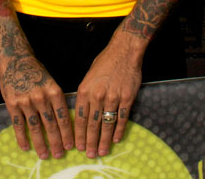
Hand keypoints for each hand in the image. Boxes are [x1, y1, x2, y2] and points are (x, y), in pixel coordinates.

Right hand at [0, 56, 72, 159]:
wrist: (16, 60)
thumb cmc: (36, 72)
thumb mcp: (51, 82)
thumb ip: (56, 100)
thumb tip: (64, 121)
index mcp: (54, 91)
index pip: (63, 117)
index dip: (67, 133)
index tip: (70, 146)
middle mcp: (41, 97)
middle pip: (51, 125)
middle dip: (56, 142)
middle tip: (59, 155)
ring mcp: (26, 102)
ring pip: (35, 127)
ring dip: (40, 144)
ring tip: (44, 155)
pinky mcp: (12, 104)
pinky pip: (18, 124)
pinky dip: (22, 137)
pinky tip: (26, 147)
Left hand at [74, 33, 141, 158]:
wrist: (124, 51)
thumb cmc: (105, 62)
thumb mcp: (88, 76)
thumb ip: (85, 95)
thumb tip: (82, 113)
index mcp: (85, 90)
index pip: (79, 118)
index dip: (79, 134)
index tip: (78, 146)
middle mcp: (97, 96)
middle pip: (92, 124)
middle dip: (90, 142)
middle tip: (89, 154)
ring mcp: (113, 97)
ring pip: (107, 124)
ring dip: (104, 140)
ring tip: (102, 151)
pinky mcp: (127, 98)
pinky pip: (122, 118)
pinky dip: (119, 130)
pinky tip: (116, 139)